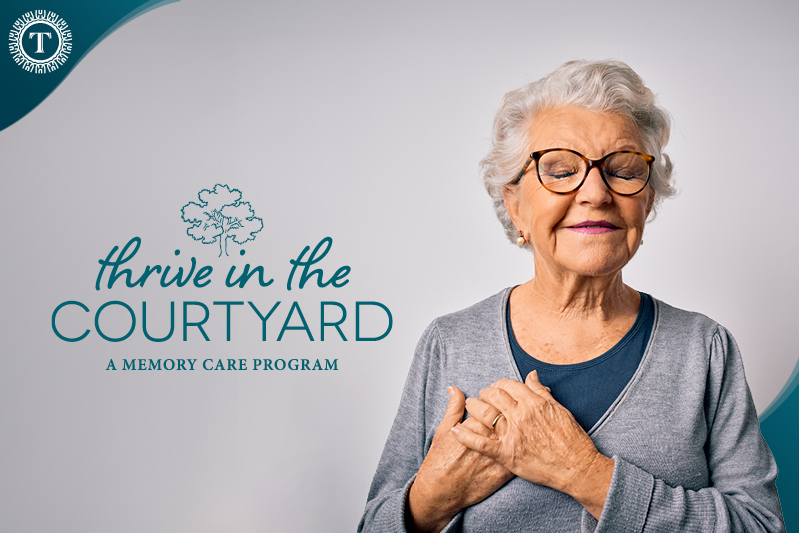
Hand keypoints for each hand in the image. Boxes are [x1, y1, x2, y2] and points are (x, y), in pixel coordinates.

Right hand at [408, 386, 513, 531]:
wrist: (441, 491)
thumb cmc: (440, 460)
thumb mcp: (443, 430)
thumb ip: (453, 408)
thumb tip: (454, 389)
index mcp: (475, 425)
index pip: (493, 404)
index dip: (496, 400)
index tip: (496, 399)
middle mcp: (488, 439)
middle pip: (508, 418)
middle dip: (512, 410)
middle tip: (511, 409)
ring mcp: (497, 456)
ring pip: (516, 435)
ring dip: (523, 425)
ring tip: (526, 419)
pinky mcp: (503, 473)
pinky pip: (519, 458)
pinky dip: (525, 449)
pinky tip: (528, 441)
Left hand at [451, 371, 613, 519]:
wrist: (577, 468)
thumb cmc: (572, 440)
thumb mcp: (560, 410)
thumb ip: (541, 392)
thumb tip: (530, 375)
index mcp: (534, 403)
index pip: (509, 385)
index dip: (499, 384)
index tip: (497, 387)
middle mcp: (521, 416)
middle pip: (494, 395)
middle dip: (485, 393)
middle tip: (482, 396)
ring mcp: (512, 435)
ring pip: (484, 414)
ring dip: (474, 407)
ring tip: (470, 407)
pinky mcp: (506, 454)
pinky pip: (481, 443)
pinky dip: (466, 436)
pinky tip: (455, 431)